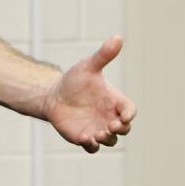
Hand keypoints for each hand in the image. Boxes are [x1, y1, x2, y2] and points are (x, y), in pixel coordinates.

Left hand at [44, 35, 136, 152]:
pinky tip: (84, 139)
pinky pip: (93, 148)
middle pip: (124, 129)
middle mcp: (110, 117)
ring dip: (106, 139)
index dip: (129, 114)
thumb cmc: (75, 81)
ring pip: (110, 141)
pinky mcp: (84, 137)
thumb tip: (117, 37)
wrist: (54, 95)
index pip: (130, 111)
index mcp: (115, 101)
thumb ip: (104, 55)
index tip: (123, 115)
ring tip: (97, 134)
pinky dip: (91, 146)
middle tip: (111, 125)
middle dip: (121, 129)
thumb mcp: (88, 66)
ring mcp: (98, 128)